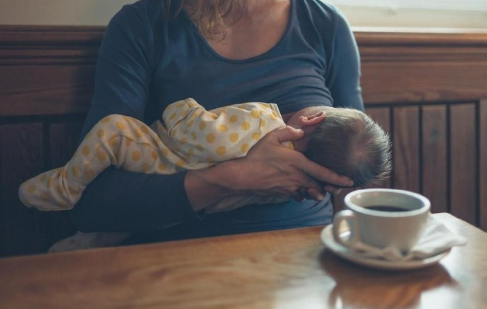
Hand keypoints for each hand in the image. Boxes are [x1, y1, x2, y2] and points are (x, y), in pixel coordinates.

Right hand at [230, 125, 352, 200]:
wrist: (242, 176)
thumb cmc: (256, 155)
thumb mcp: (271, 137)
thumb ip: (288, 132)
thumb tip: (301, 130)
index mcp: (298, 162)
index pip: (323, 172)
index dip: (338, 177)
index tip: (349, 180)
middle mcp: (297, 177)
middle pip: (320, 186)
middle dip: (330, 188)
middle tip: (337, 188)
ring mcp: (290, 187)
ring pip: (310, 193)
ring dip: (316, 192)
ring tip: (320, 190)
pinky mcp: (283, 193)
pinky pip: (298, 195)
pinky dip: (302, 193)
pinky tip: (301, 188)